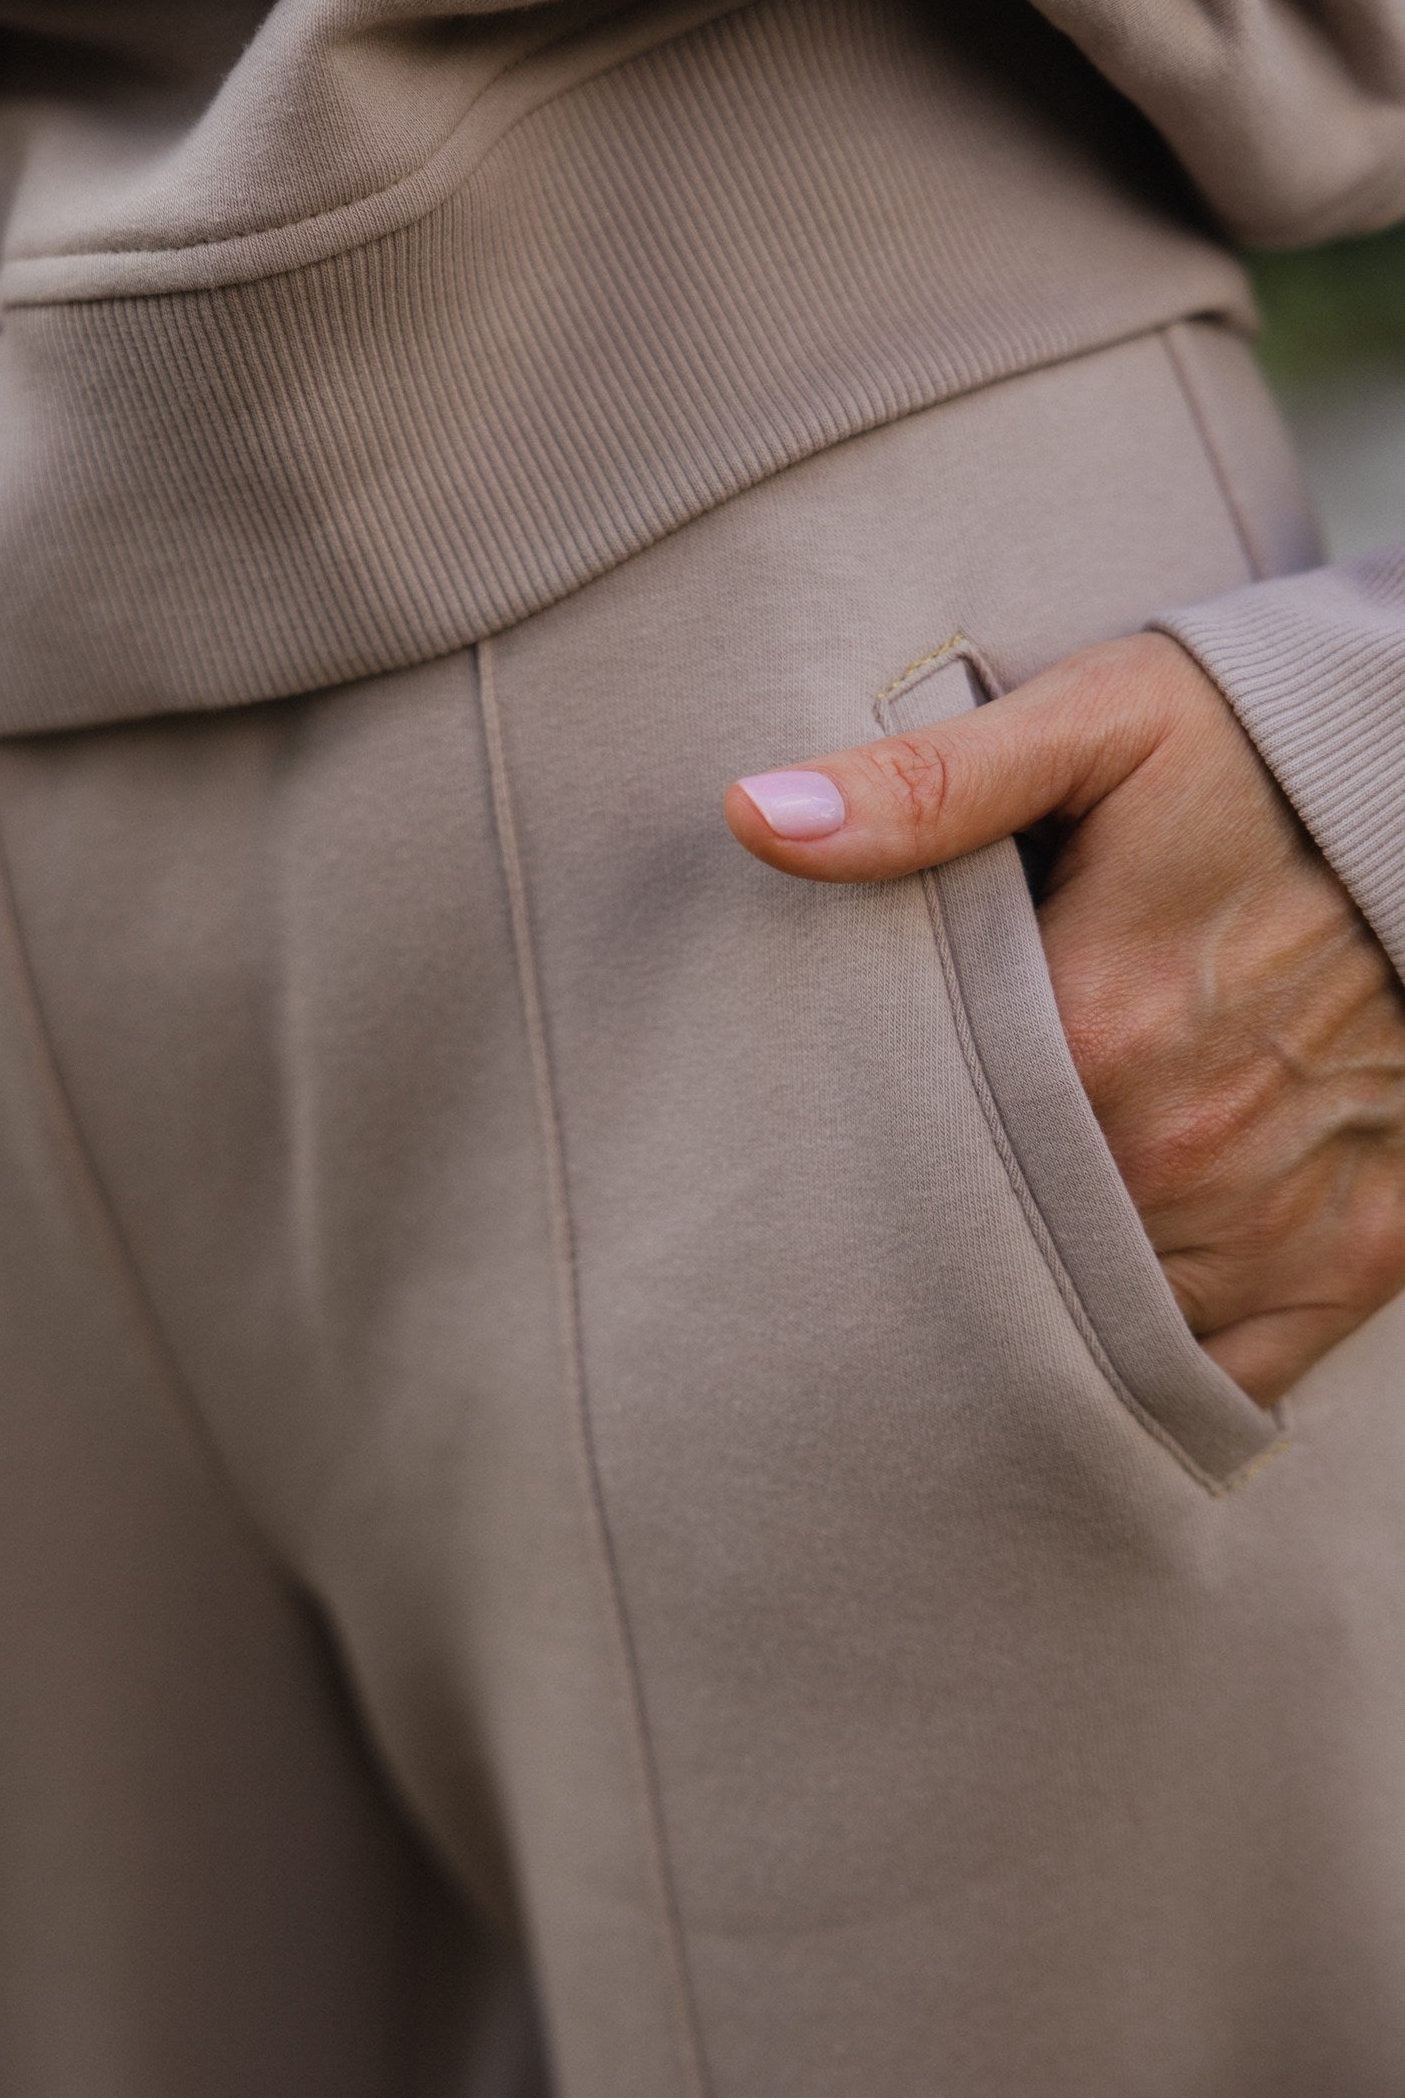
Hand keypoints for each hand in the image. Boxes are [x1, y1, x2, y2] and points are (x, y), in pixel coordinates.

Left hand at [726, 632, 1404, 1406]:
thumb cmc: (1270, 748)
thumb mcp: (1100, 724)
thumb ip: (930, 786)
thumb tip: (754, 815)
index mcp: (1091, 1035)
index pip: (914, 1147)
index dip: (857, 1152)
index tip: (812, 1145)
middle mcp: (1178, 1154)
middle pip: (1002, 1249)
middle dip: (938, 1240)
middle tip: (876, 1225)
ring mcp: (1274, 1217)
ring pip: (1106, 1327)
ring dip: (1040, 1315)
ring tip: (974, 1284)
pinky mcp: (1362, 1253)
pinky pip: (1238, 1371)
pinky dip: (1167, 1374)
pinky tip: (1100, 1351)